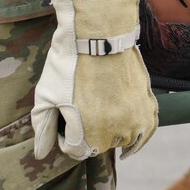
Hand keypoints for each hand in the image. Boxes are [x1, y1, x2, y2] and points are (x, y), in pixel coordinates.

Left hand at [31, 0, 158, 159]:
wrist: (98, 33)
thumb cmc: (68, 64)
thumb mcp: (46, 96)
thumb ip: (44, 129)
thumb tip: (41, 155)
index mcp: (88, 132)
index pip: (76, 151)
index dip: (65, 135)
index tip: (63, 116)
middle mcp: (115, 131)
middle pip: (99, 146)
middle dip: (87, 132)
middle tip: (81, 107)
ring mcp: (135, 118)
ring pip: (123, 140)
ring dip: (111, 134)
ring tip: (101, 116)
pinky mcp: (147, 104)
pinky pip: (146, 131)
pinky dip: (138, 138)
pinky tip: (130, 144)